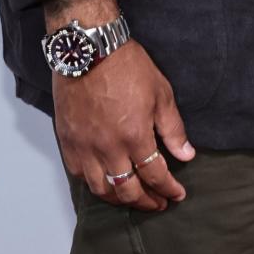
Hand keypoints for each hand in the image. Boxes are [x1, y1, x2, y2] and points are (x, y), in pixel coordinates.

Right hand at [54, 39, 194, 210]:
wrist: (88, 49)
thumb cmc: (127, 66)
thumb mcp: (161, 93)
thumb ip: (173, 129)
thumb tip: (186, 155)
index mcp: (135, 137)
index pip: (155, 176)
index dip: (169, 189)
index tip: (177, 195)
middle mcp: (108, 148)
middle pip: (128, 191)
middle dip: (147, 202)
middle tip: (158, 204)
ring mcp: (85, 147)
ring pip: (101, 189)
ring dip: (119, 199)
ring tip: (132, 199)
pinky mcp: (68, 141)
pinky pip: (78, 174)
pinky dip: (93, 183)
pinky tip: (104, 181)